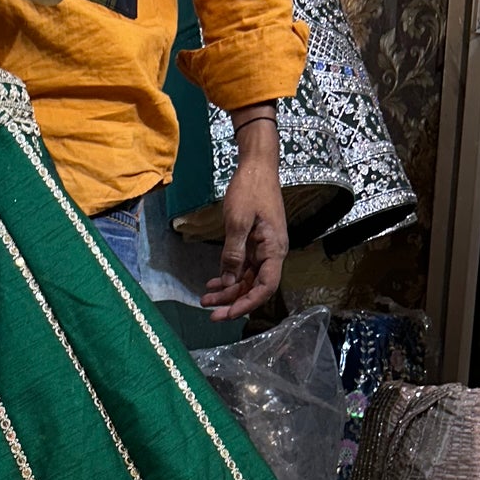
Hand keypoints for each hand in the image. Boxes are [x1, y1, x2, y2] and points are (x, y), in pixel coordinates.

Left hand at [203, 107, 287, 321]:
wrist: (257, 166)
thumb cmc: (251, 190)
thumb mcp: (238, 222)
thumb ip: (234, 253)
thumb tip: (229, 281)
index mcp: (274, 250)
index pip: (265, 288)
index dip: (246, 304)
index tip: (227, 314)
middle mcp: (272, 253)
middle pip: (254, 287)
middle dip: (232, 301)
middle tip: (209, 312)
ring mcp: (263, 249)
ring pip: (246, 279)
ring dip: (227, 291)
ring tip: (204, 299)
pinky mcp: (254, 244)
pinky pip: (243, 267)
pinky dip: (228, 276)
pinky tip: (212, 283)